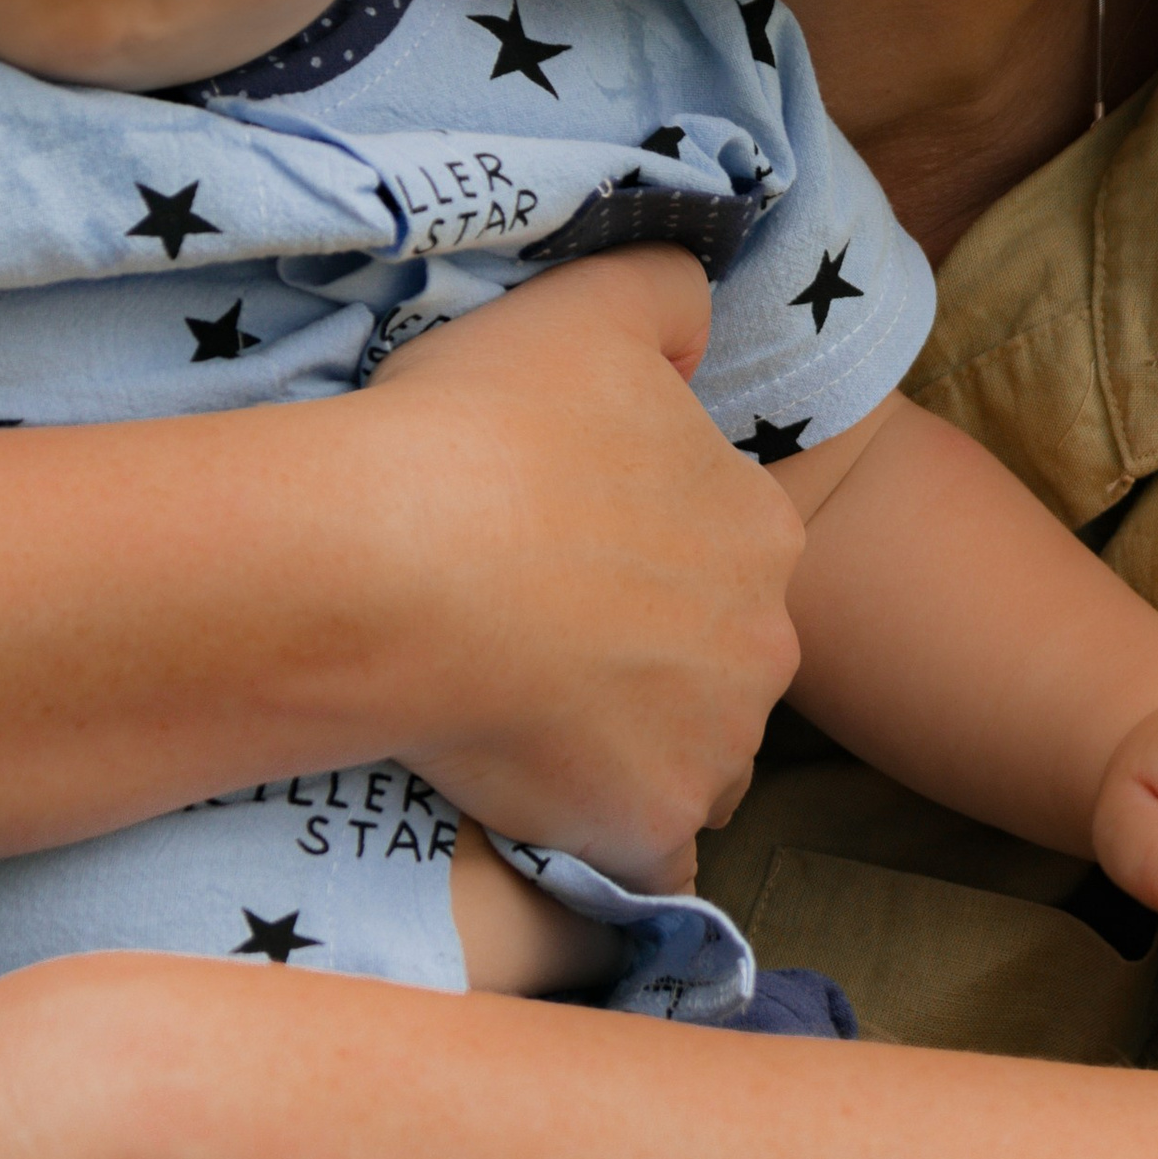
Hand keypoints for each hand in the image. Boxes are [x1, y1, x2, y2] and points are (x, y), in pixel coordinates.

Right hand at [362, 249, 805, 879]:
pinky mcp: (647, 830)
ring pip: (691, 763)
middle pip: (717, 666)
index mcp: (758, 526)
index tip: (559, 558)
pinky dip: (609, 848)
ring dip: (630, 754)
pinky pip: (647, 862)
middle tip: (534, 643)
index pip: (723, 556)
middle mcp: (763, 643)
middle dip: (650, 663)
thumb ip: (666, 296)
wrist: (395, 563)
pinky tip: (546, 823)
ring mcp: (712, 746)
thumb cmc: (483, 428)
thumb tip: (695, 326)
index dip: (642, 559)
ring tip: (523, 728)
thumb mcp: (586, 304)